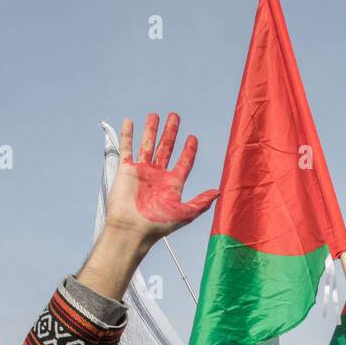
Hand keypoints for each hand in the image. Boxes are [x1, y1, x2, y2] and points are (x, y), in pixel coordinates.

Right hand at [107, 112, 217, 244]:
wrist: (132, 229)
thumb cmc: (158, 225)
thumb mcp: (186, 213)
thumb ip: (202, 202)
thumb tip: (219, 192)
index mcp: (173, 184)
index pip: (184, 162)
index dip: (189, 150)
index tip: (192, 137)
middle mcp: (158, 176)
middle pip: (166, 148)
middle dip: (171, 132)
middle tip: (175, 116)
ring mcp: (142, 172)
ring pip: (148, 145)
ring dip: (151, 130)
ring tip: (155, 115)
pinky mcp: (126, 170)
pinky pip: (127, 148)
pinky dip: (128, 135)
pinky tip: (129, 122)